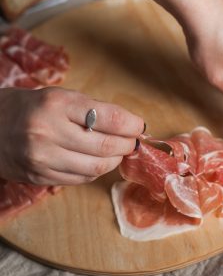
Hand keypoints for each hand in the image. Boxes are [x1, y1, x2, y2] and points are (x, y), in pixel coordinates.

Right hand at [0, 87, 143, 184]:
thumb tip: (129, 126)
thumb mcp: (58, 96)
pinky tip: (95, 161)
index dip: (131, 125)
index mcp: (56, 104)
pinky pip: (80, 178)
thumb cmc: (29, 107)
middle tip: (132, 142)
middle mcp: (48, 132)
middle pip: (105, 147)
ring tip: (116, 152)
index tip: (139, 126)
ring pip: (96, 167)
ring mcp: (42, 158)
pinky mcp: (39, 176)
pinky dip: (94, 171)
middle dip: (126, 145)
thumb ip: (92, 110)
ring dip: (113, 161)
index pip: (108, 118)